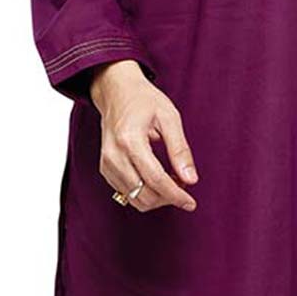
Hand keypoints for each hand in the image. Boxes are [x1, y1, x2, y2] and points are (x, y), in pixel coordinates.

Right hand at [88, 59, 198, 211]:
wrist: (116, 92)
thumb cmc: (144, 100)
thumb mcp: (169, 118)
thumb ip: (180, 149)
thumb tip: (191, 179)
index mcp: (130, 141)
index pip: (155, 180)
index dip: (176, 195)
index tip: (191, 203)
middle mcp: (114, 156)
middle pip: (144, 195)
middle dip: (168, 197)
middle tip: (185, 183)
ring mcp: (107, 164)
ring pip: (134, 199)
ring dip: (157, 198)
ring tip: (172, 180)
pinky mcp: (105, 169)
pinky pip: (126, 193)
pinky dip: (145, 193)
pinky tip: (157, 179)